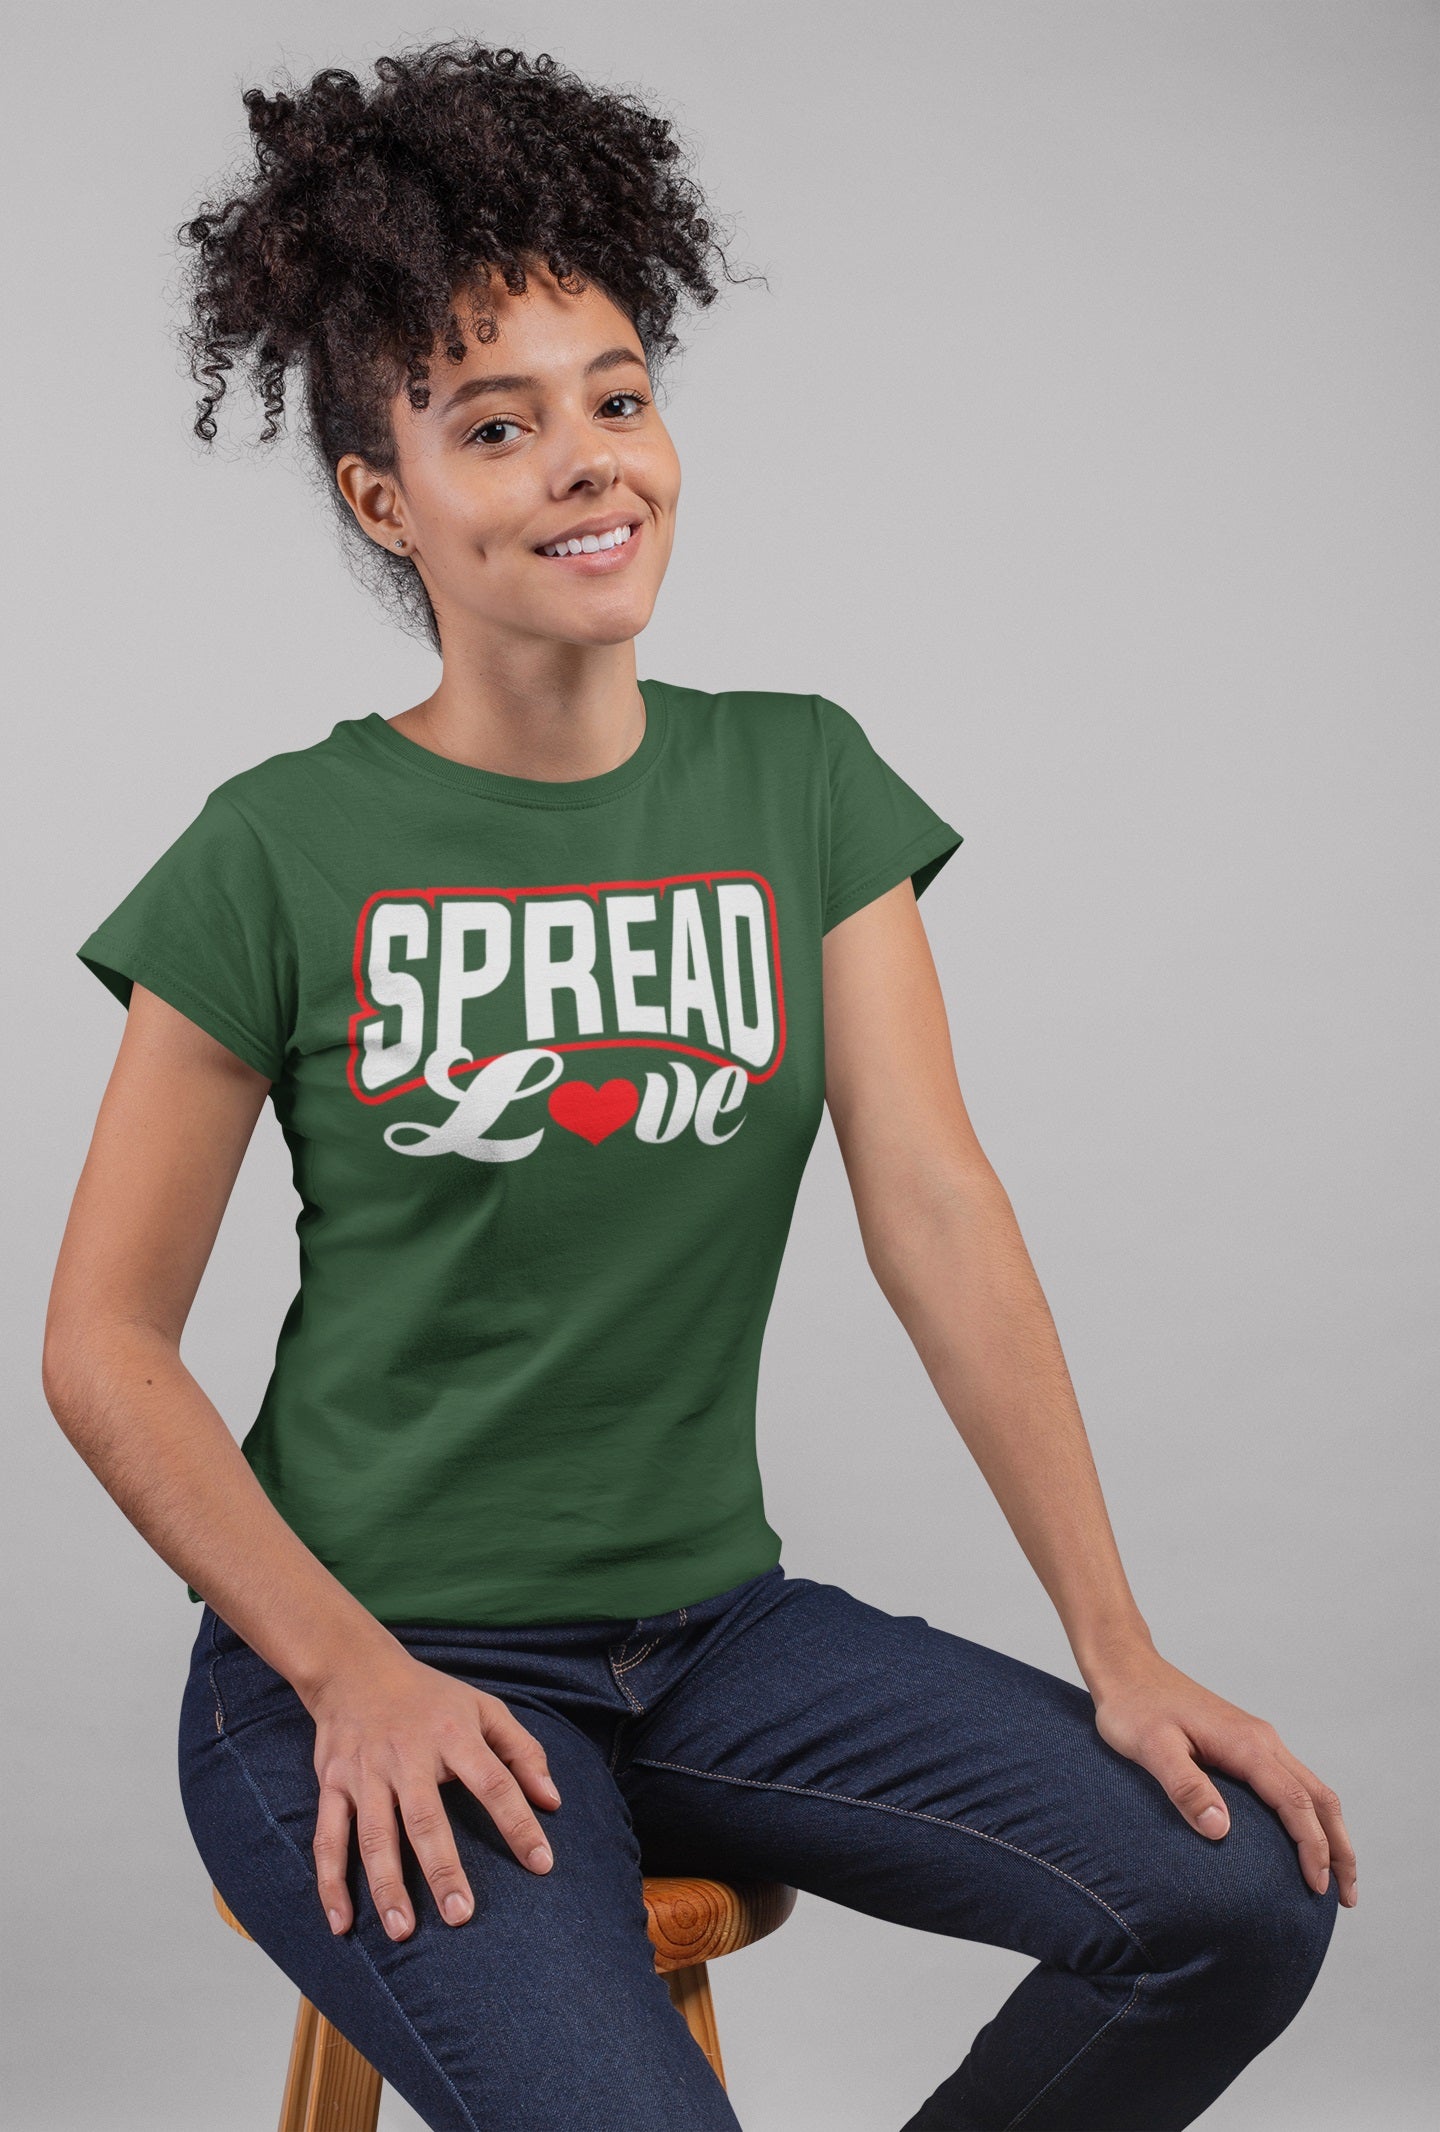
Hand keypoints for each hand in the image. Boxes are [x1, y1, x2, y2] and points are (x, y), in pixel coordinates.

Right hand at [300, 1644, 563, 1939]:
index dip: (519, 1822)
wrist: (356, 1669)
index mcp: (454, 1735)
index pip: (494, 1781)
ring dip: (386, 1885)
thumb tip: (554, 1801)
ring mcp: (366, 1772)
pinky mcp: (332, 1784)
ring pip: (373, 1834)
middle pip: (425, 1817)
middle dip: (442, 1869)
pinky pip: (328, 1838)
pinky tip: (342, 1924)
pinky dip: (330, 1882)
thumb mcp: (485, 1708)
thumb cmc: (431, 1697)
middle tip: (460, 1917)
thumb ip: (523, 1752)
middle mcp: (407, 1755)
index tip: (542, 1864)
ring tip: (403, 1931)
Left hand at [1085, 1645, 1355, 1905]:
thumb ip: (1185, 1785)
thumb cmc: (1133, 1707)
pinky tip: (1300, 1837)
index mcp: (1246, 1744)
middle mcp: (1262, 1740)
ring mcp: (1257, 1739)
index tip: (1317, 1888)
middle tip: (1347, 1897)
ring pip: (1311, 1788)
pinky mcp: (1246, 1742)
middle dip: (1339, 1848)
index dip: (1312, 1847)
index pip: (1295, 1802)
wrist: (1126, 1668)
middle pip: (1319, 1797)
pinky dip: (1309, 1814)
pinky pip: (1292, 1781)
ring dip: (1330, 1832)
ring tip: (1335, 1878)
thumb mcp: (1150, 1749)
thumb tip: (1220, 1829)